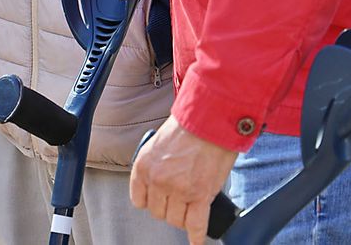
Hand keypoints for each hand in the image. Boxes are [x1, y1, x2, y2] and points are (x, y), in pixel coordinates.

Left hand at [130, 118, 239, 244]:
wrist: (211, 118)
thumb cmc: (189, 125)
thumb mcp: (159, 143)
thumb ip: (157, 166)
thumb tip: (163, 184)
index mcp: (144, 166)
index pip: (139, 200)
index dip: (152, 200)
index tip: (159, 198)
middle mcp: (158, 180)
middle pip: (159, 213)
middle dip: (169, 207)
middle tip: (181, 198)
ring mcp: (179, 190)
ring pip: (176, 220)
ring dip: (183, 217)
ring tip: (192, 207)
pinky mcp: (200, 195)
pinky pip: (195, 225)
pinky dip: (197, 236)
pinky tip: (197, 242)